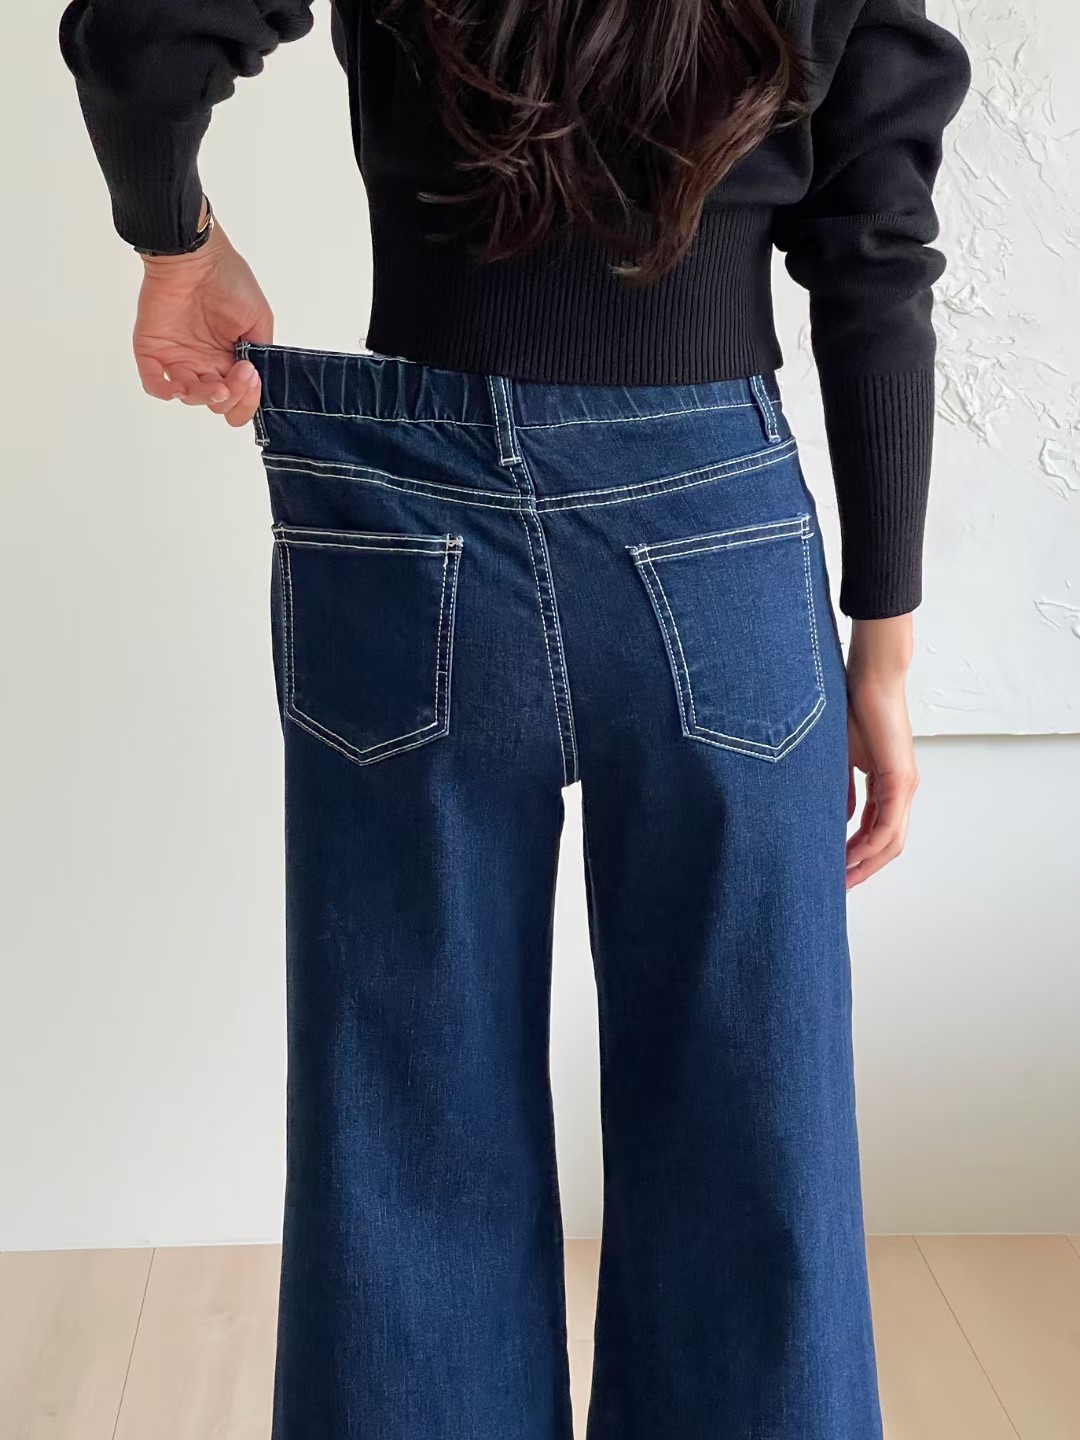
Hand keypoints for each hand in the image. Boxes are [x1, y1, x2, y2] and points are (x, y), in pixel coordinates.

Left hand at [133, 206, 271, 427]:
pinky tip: (178, 388)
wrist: (194, 255)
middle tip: (239, 374)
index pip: (238, 397)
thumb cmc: (228, 279)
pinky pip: (154, 384)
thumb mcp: (259, 319)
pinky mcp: (153, 351)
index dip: (246, 399)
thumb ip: (260, 354)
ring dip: (204, 397)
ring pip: (189, 397)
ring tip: (216, 384)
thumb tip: (259, 381)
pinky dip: (164, 392)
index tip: (252, 379)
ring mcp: (178, 359)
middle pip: (215, 402)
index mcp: (230, 359)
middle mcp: (205, 363)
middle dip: (230, 398)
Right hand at [844, 615, 919, 888]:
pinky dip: (869, 845)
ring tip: (841, 880)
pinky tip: (848, 856)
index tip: (834, 871)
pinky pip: (887, 824)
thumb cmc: (854, 707)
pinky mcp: (900, 779)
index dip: (858, 856)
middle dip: (864, 870)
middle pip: (889, 846)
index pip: (877, 832)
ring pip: (891, 841)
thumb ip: (843, 789)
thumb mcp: (842, 757)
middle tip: (837, 887)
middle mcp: (902, 791)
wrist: (871, 676)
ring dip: (866, 864)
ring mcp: (904, 787)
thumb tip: (841, 818)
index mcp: (889, 785)